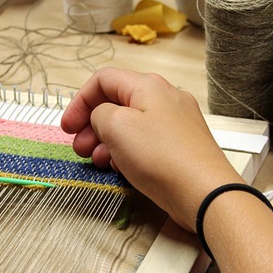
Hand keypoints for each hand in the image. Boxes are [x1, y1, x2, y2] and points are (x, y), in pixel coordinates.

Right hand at [61, 67, 243, 230]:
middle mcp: (165, 98)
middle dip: (91, 125)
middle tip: (79, 148)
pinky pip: (146, 141)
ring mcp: (176, 122)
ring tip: (97, 162)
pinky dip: (128, 151)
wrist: (204, 192)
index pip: (103, 80)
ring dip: (107, 141)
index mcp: (148, 85)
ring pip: (131, 124)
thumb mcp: (116, 127)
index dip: (80, 102)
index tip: (68, 127)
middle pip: (117, 103)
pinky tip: (121, 168)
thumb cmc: (161, 157)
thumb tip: (102, 117)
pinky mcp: (181, 145)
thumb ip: (99, 114)